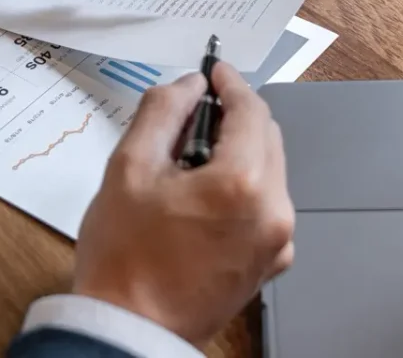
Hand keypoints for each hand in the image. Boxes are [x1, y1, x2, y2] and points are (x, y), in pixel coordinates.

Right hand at [73, 64, 293, 346]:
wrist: (128, 333)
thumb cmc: (124, 255)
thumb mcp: (129, 166)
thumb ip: (164, 110)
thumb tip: (190, 86)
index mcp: (242, 184)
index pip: (250, 109)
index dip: (230, 83)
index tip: (215, 71)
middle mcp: (274, 211)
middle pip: (266, 135)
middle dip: (235, 115)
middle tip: (194, 114)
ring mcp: (278, 240)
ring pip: (269, 167)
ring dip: (238, 148)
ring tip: (190, 160)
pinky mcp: (272, 260)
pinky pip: (267, 201)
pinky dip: (244, 182)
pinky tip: (205, 193)